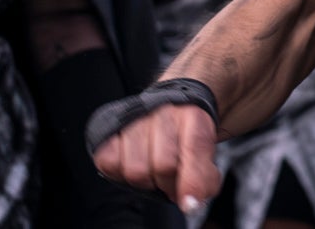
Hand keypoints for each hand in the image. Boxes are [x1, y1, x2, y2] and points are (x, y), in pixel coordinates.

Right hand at [91, 102, 221, 212]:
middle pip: (163, 166)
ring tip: (153, 173)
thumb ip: (205, 178)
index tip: (190, 203)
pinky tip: (132, 163)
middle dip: (169, 185)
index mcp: (192, 116)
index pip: (194, 148)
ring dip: (146, 181)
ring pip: (135, 170)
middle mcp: (163, 113)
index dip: (193, 180)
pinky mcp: (111, 129)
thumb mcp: (204, 155)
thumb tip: (192, 202)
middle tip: (172, 183)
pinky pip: (109, 163)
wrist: (165, 114)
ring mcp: (135, 119)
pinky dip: (119, 172)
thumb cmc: (184, 139)